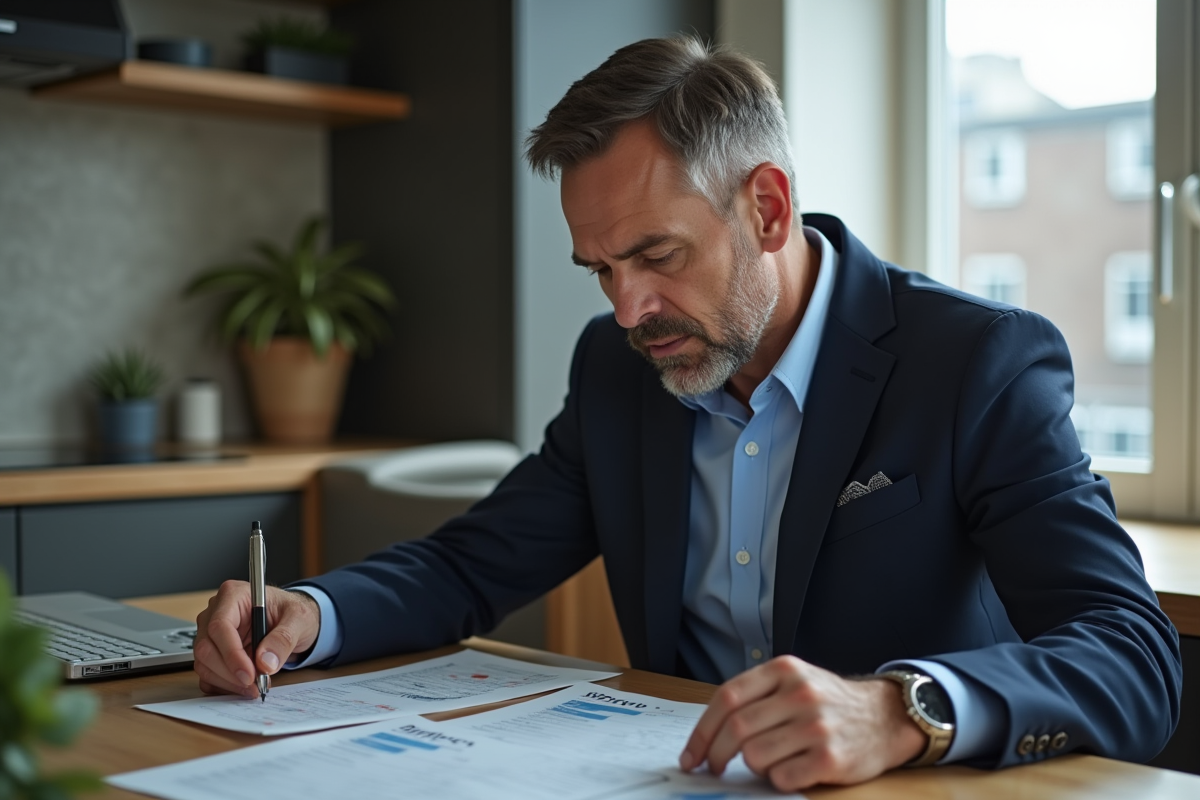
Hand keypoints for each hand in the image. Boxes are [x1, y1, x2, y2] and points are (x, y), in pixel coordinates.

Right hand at [193, 580, 321, 696]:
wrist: (291, 621)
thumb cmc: (291, 612)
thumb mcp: (299, 618)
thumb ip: (284, 638)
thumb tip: (265, 662)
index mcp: (234, 595)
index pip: (220, 626)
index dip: (231, 653)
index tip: (249, 674)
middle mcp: (216, 612)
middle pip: (206, 647)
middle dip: (229, 672)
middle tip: (254, 685)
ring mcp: (210, 633)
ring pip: (204, 664)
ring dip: (227, 682)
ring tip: (254, 687)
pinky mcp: (212, 652)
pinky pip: (207, 674)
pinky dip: (224, 685)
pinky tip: (244, 687)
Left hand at [679, 656, 926, 790]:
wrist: (884, 717)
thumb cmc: (829, 703)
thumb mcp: (794, 680)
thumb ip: (757, 695)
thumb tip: (709, 733)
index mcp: (784, 670)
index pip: (727, 698)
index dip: (702, 730)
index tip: (690, 755)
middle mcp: (800, 693)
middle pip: (737, 728)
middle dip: (716, 755)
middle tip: (712, 767)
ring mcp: (817, 725)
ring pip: (755, 756)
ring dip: (752, 766)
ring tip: (770, 760)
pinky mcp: (831, 758)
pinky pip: (781, 777)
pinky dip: (777, 779)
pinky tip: (791, 770)